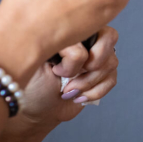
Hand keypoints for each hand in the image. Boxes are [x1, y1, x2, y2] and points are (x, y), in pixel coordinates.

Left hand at [5, 27, 119, 136]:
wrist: (36, 111)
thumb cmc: (30, 86)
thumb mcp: (36, 62)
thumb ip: (56, 44)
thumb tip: (77, 43)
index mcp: (68, 31)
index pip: (88, 31)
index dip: (76, 56)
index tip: (55, 69)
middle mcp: (86, 39)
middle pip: (110, 37)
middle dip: (92, 64)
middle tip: (71, 77)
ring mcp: (97, 56)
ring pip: (111, 62)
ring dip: (88, 82)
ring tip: (69, 91)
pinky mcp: (104, 74)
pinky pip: (112, 78)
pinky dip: (94, 92)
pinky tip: (78, 96)